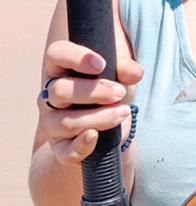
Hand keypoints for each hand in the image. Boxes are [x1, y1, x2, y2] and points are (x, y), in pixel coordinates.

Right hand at [37, 40, 143, 164]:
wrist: (107, 127)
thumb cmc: (109, 91)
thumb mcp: (119, 76)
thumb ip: (126, 70)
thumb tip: (136, 73)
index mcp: (60, 68)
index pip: (56, 53)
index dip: (76, 57)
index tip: (101, 64)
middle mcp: (49, 95)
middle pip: (60, 90)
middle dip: (95, 91)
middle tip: (120, 92)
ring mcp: (51, 122)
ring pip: (66, 122)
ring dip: (100, 117)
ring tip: (124, 112)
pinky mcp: (61, 148)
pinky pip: (66, 151)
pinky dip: (82, 145)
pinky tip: (96, 136)